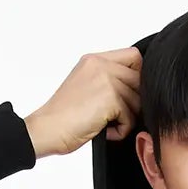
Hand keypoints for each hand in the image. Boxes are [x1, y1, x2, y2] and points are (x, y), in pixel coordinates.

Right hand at [26, 49, 141, 158]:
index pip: (133, 56)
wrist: (48, 129)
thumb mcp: (85, 86)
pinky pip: (130, 118)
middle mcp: (101, 65)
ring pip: (136, 101)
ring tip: (105, 124)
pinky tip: (104, 131)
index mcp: (94, 60)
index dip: (138, 76)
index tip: (128, 94)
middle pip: (139, 80)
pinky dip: (120, 131)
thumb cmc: (63, 116)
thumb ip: (107, 79)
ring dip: (125, 119)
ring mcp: (106, 80)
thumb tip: (135, 89)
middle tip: (115, 116)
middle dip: (133, 102)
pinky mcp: (110, 98)